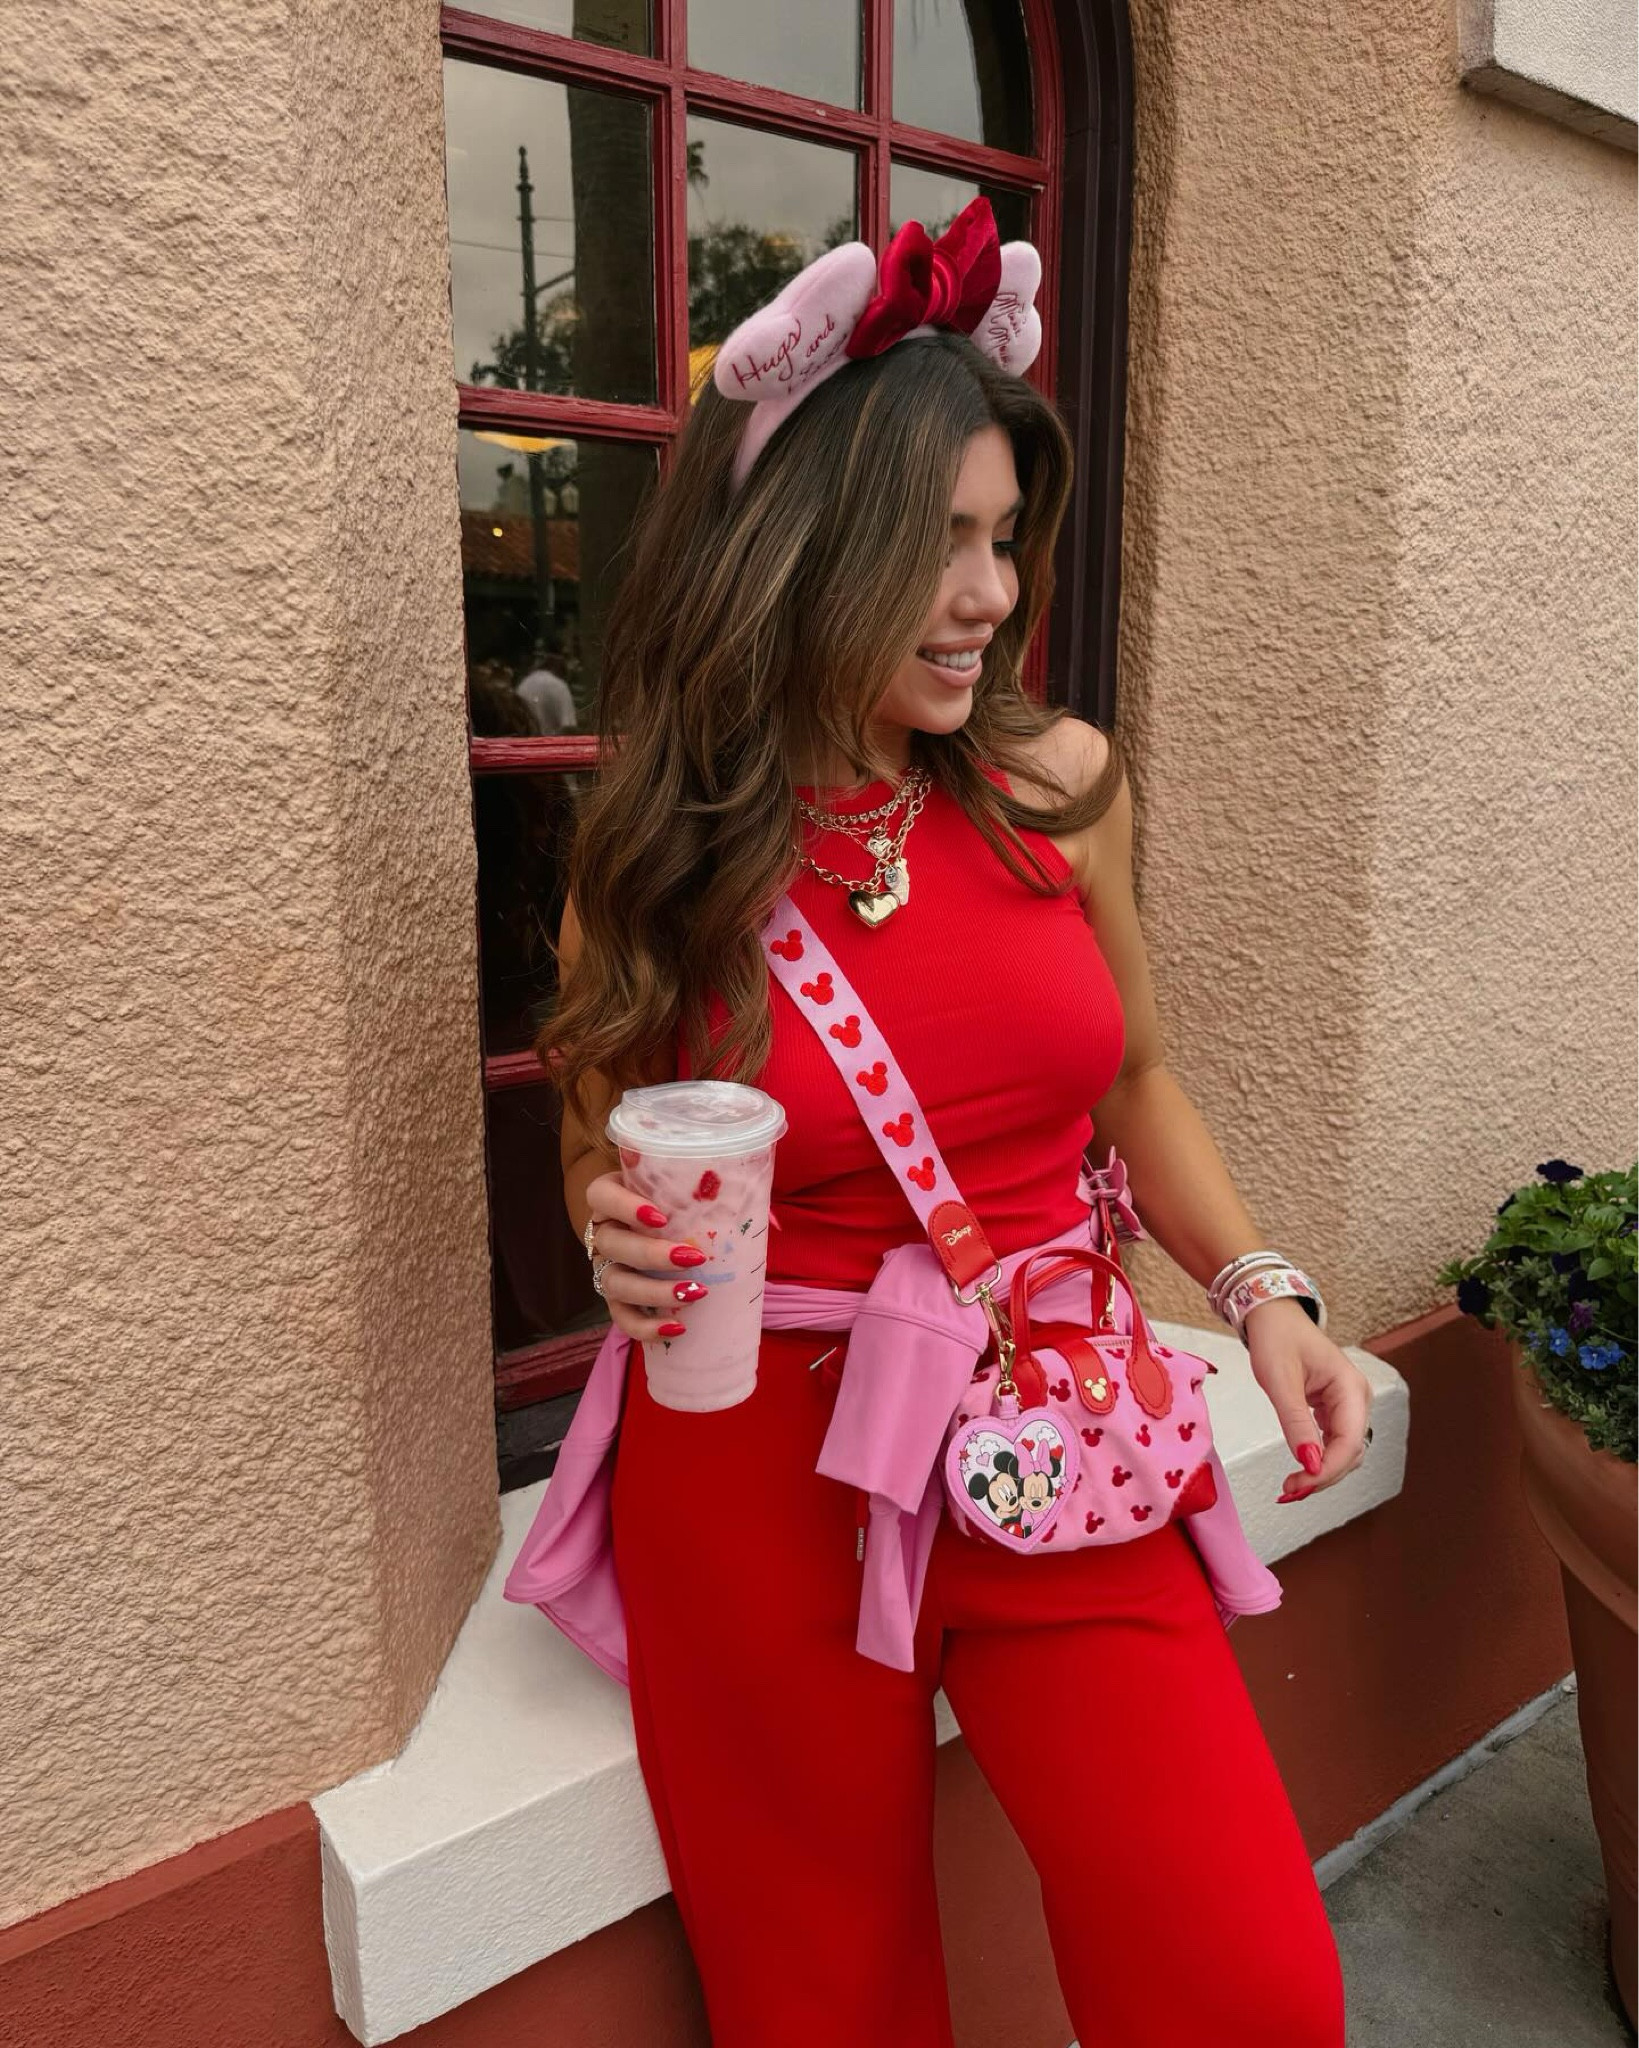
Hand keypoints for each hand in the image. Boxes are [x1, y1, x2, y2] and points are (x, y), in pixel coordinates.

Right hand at [583, 1169, 710, 1342]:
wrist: (666, 1232)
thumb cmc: (678, 1204)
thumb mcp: (683, 1190)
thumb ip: (707, 1189)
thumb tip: (764, 1208)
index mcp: (611, 1198)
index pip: (600, 1195)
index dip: (623, 1206)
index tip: (660, 1217)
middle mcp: (604, 1232)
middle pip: (610, 1243)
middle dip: (651, 1254)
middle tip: (692, 1258)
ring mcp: (607, 1267)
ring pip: (615, 1283)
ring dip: (654, 1292)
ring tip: (695, 1294)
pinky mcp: (616, 1299)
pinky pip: (621, 1318)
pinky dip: (646, 1328)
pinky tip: (676, 1328)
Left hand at [1241, 1298, 1373, 1503]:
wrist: (1273, 1316)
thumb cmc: (1277, 1338)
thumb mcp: (1280, 1380)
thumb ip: (1296, 1422)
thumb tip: (1309, 1463)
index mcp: (1350, 1387)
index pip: (1350, 1441)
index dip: (1327, 1469)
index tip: (1299, 1484)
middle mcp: (1356, 1398)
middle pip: (1351, 1452)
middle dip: (1323, 1476)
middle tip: (1289, 1491)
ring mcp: (1348, 1405)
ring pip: (1344, 1452)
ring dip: (1321, 1472)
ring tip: (1291, 1487)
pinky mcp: (1335, 1410)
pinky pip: (1333, 1443)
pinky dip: (1318, 1460)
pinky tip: (1299, 1472)